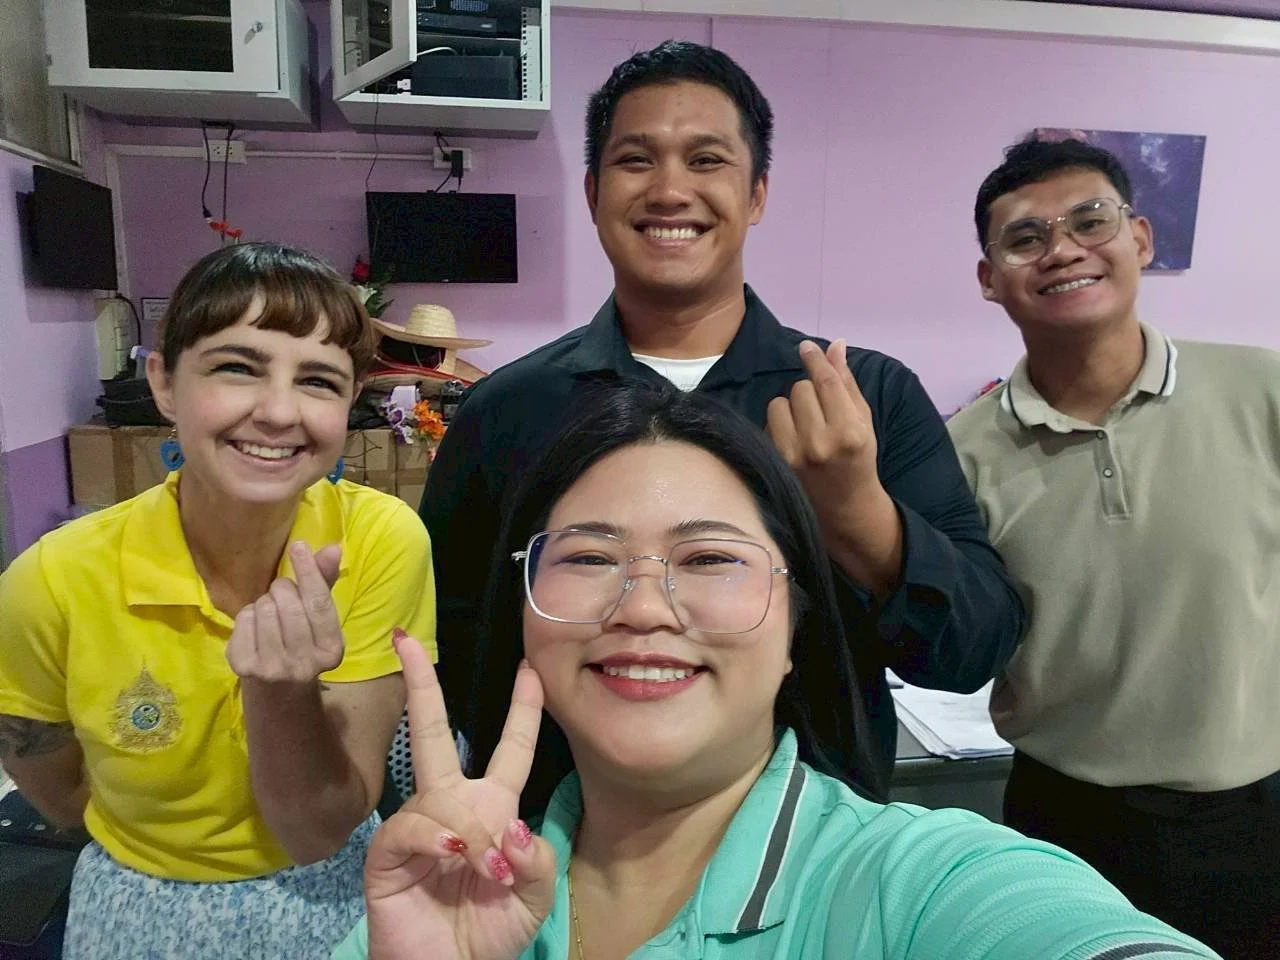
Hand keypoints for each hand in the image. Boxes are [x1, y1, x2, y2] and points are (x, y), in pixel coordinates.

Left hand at [226, 541, 345, 683]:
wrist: (278, 694)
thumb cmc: (303, 645)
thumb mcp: (320, 621)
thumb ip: (325, 583)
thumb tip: (333, 548)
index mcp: (332, 650)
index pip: (319, 603)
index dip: (308, 571)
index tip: (298, 546)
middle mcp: (305, 663)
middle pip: (288, 603)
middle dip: (282, 589)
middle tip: (281, 595)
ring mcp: (273, 668)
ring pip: (263, 609)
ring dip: (264, 603)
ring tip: (270, 615)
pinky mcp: (244, 667)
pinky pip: (243, 620)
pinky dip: (247, 616)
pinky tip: (255, 629)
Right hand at [364, 633, 555, 959]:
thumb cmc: (491, 935)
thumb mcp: (535, 897)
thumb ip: (537, 858)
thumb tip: (512, 826)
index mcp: (493, 810)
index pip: (511, 750)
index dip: (523, 712)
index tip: (531, 670)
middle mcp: (452, 808)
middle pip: (436, 734)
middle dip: (423, 686)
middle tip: (409, 642)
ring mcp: (416, 827)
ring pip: (440, 794)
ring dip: (472, 831)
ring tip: (489, 872)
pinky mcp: (387, 854)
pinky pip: (410, 826)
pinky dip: (437, 837)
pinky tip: (454, 854)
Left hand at [768, 341, 903, 595]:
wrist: (844, 507)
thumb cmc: (857, 458)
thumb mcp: (862, 421)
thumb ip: (846, 383)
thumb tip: (834, 344)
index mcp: (849, 431)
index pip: (826, 382)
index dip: (814, 359)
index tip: (805, 347)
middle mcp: (820, 443)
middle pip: (800, 388)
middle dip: (808, 392)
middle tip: (819, 410)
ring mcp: (794, 455)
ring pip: (779, 403)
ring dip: (790, 407)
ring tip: (804, 424)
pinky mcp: (775, 462)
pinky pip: (767, 422)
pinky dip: (778, 424)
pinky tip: (792, 438)